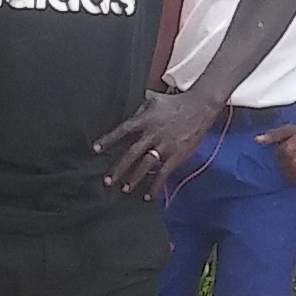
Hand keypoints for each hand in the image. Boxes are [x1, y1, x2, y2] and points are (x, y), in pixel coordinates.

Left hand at [97, 91, 215, 198]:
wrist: (201, 107)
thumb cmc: (175, 102)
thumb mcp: (154, 99)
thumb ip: (138, 107)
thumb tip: (126, 112)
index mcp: (145, 119)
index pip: (123, 130)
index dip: (109, 140)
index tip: (95, 150)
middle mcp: (153, 133)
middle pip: (131, 153)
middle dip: (118, 168)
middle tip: (107, 181)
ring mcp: (165, 146)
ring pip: (146, 165)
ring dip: (134, 178)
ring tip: (124, 189)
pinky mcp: (176, 156)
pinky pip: (163, 174)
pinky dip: (155, 186)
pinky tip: (148, 196)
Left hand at [259, 116, 295, 182]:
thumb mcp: (291, 129)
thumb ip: (273, 135)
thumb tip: (256, 140)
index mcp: (285, 150)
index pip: (273, 155)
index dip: (278, 150)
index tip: (286, 147)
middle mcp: (291, 163)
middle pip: (278, 165)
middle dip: (282, 160)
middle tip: (295, 152)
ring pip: (285, 173)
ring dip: (288, 168)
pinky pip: (293, 179)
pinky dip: (294, 174)